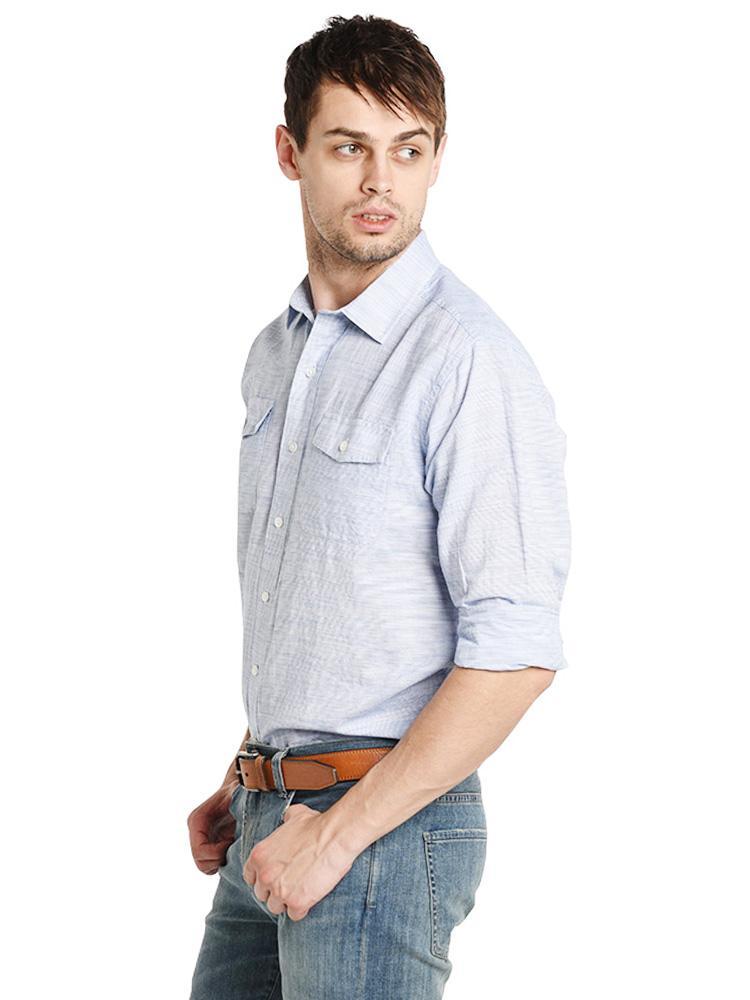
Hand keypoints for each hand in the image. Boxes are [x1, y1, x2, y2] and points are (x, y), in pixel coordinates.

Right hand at [187, 782, 238, 874]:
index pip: (199, 851)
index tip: (231, 842)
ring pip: (207, 866)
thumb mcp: (237, 796)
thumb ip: (236, 809)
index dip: (217, 853)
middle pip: (201, 862)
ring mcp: (202, 840)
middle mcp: (196, 832)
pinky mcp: (211, 845)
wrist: (240, 785)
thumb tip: (239, 830)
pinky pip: (213, 864)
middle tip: (235, 846)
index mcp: (197, 820)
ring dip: (223, 861)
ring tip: (236, 846)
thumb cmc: (239, 789)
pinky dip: (225, 861)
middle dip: (220, 859)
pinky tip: (236, 848)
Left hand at [243, 803, 358, 920]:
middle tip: (291, 884)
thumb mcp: (294, 816)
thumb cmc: (316, 825)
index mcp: (258, 856)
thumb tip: (287, 818)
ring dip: (287, 902)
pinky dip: (302, 909)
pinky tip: (311, 897)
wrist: (334, 836)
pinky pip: (294, 915)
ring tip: (301, 891)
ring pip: (276, 907)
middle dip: (275, 891)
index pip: (250, 877)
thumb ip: (284, 821)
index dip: (262, 879)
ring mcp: (279, 891)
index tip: (274, 878)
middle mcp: (264, 875)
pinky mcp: (296, 903)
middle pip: (262, 895)